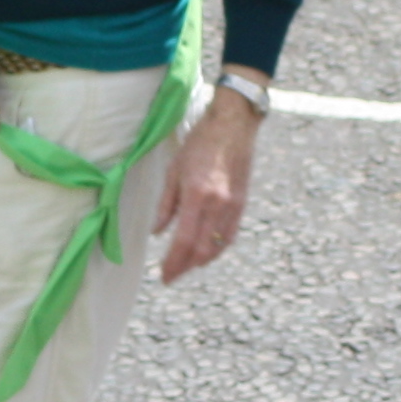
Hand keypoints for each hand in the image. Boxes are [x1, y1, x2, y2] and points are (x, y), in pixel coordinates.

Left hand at [154, 81, 262, 282]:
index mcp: (197, 196)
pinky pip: (230, 235)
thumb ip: (166, 205)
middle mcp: (218, 205)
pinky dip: (218, 248)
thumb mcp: (174, 170)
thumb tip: (158, 232)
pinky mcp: (242, 203)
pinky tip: (207, 252)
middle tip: (171, 276)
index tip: (164, 276)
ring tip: (186, 267)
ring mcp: (233, 206)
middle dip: (185, 267)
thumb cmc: (200, 142)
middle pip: (202, 250)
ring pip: (218, 246)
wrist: (233, 125)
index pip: (184, 241)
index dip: (173, 263)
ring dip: (201, 261)